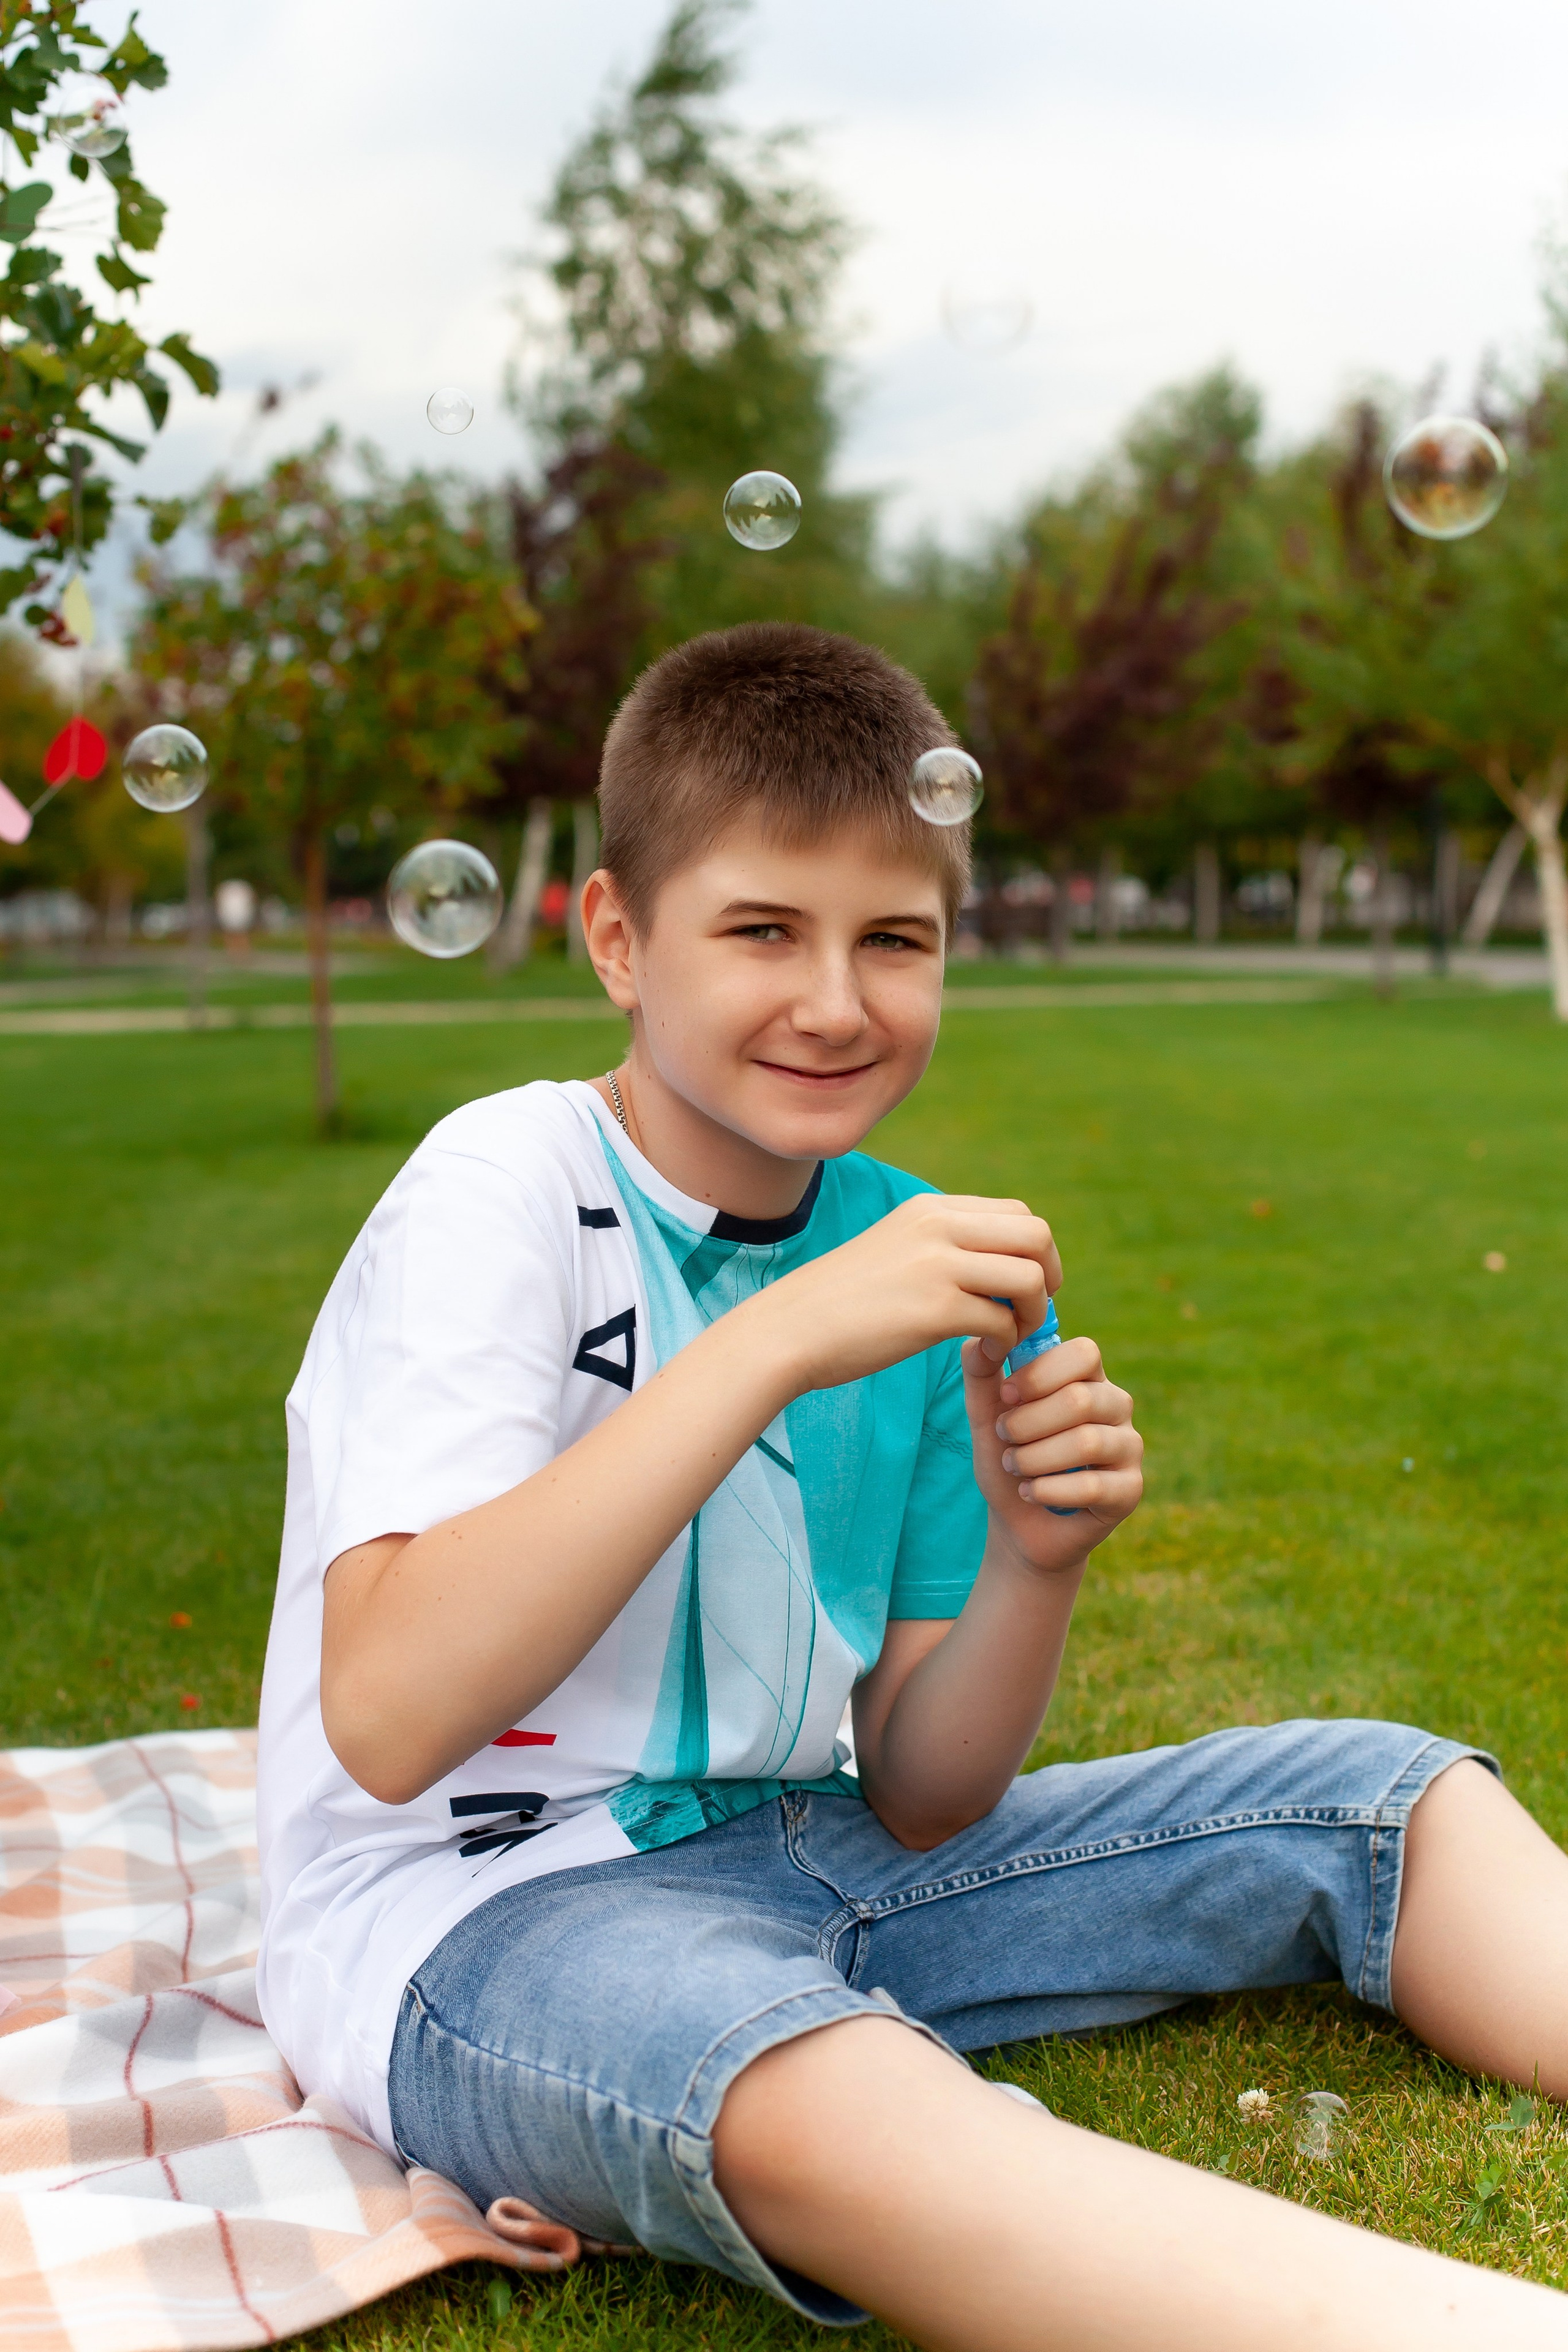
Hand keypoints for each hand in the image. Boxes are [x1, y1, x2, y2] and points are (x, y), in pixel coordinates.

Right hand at [753, 1192, 1062, 1393]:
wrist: (789, 1330)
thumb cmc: (840, 1302)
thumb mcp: (895, 1250)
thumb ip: (941, 1247)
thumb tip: (996, 1266)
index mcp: (931, 1209)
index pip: (1018, 1212)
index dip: (1034, 1252)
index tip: (1020, 1288)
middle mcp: (938, 1226)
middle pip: (1036, 1234)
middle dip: (1048, 1276)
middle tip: (1030, 1311)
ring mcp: (938, 1265)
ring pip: (1030, 1277)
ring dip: (1033, 1314)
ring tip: (1009, 1336)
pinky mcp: (935, 1310)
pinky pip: (1003, 1322)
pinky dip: (1005, 1343)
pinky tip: (983, 1355)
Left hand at [961, 1330, 1142, 1572]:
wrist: (1017, 1523)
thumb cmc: (1008, 1458)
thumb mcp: (986, 1415)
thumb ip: (981, 1374)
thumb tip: (979, 1341)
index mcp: (1088, 1379)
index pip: (1084, 1353)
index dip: (1040, 1373)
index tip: (1006, 1395)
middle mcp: (1116, 1407)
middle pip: (1081, 1398)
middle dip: (1027, 1423)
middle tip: (1005, 1438)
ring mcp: (1129, 1448)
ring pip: (1087, 1442)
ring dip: (1034, 1458)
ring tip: (1015, 1467)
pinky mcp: (1130, 1491)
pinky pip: (1094, 1485)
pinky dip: (1048, 1490)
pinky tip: (1030, 1493)